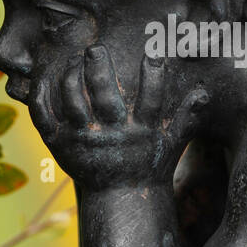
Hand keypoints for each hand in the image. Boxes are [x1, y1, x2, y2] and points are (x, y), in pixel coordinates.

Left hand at [30, 46, 208, 188]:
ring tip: (75, 60)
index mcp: (140, 132)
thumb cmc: (150, 165)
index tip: (154, 54)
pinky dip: (42, 96)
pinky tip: (46, 78)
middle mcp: (111, 135)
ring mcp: (82, 141)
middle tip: (96, 48)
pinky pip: (45, 117)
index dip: (154, 75)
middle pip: (103, 96)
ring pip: (72, 101)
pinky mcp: (60, 145)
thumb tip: (204, 93)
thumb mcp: (172, 142)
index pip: (150, 98)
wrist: (122, 199)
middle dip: (99, 68)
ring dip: (72, 76)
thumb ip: (186, 116)